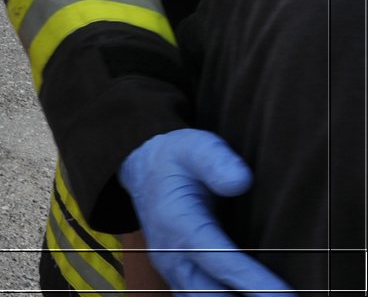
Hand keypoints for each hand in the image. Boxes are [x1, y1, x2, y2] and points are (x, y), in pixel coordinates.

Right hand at [118, 129, 294, 295]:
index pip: (220, 260)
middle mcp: (171, 253)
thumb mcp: (194, 146)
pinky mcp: (178, 277)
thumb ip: (216, 160)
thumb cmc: (175, 159)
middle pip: (210, 295)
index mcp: (177, 223)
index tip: (286, 296)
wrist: (142, 169)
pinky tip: (251, 296)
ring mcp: (172, 269)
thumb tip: (241, 181)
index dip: (254, 282)